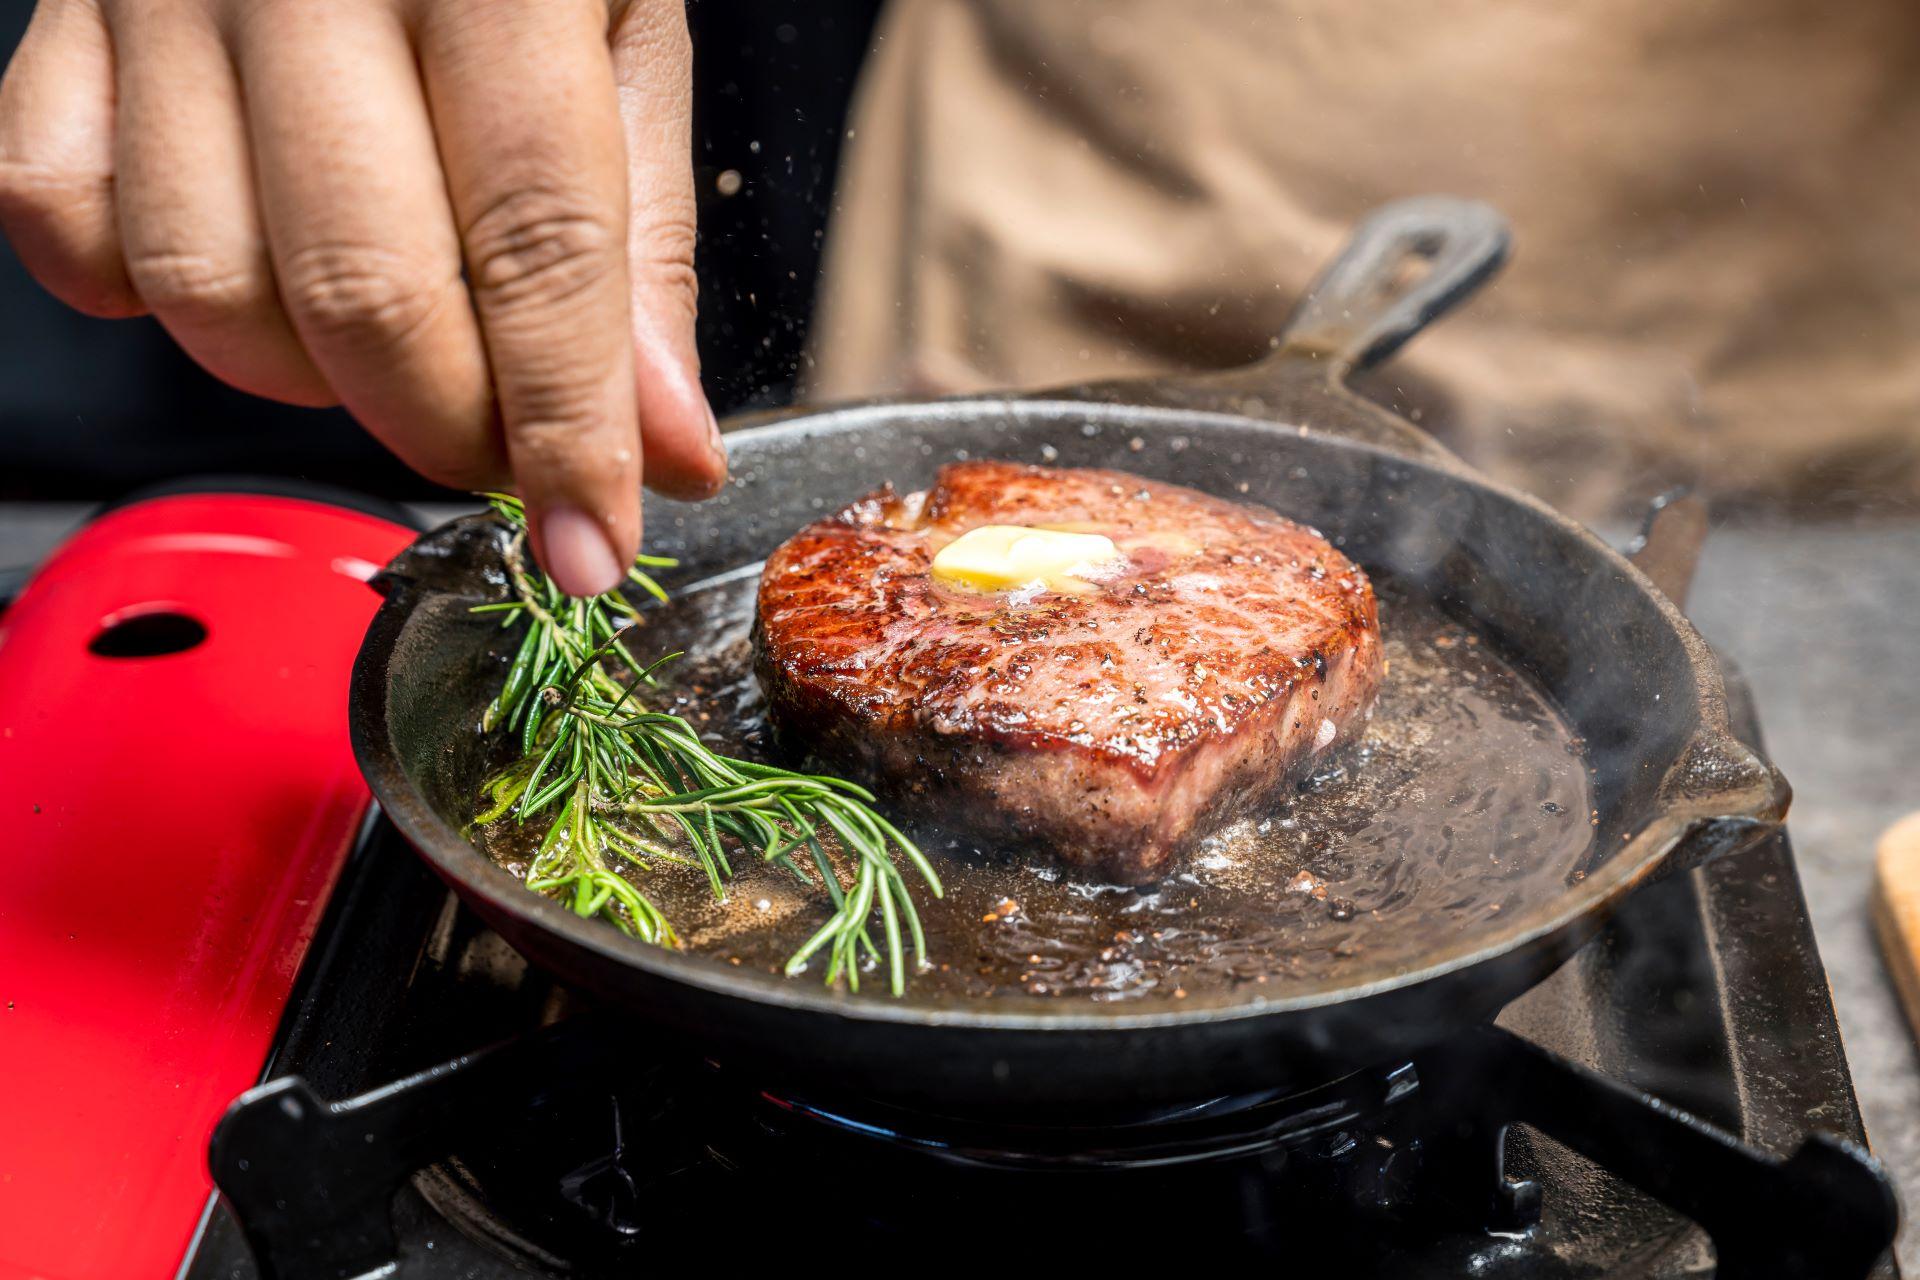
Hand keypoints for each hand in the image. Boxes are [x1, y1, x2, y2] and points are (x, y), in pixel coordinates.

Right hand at [0, 0, 724, 595]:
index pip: (539, 247)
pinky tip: (255, 259)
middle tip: (512, 448)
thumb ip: (643, 247)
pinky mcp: (63, 22)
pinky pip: (65, 227)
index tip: (591, 549)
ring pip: (208, 293)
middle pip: (366, 298)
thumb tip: (664, 449)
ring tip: (397, 331)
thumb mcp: (621, 36)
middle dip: (453, 432)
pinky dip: (154, 299)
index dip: (568, 430)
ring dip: (316, 383)